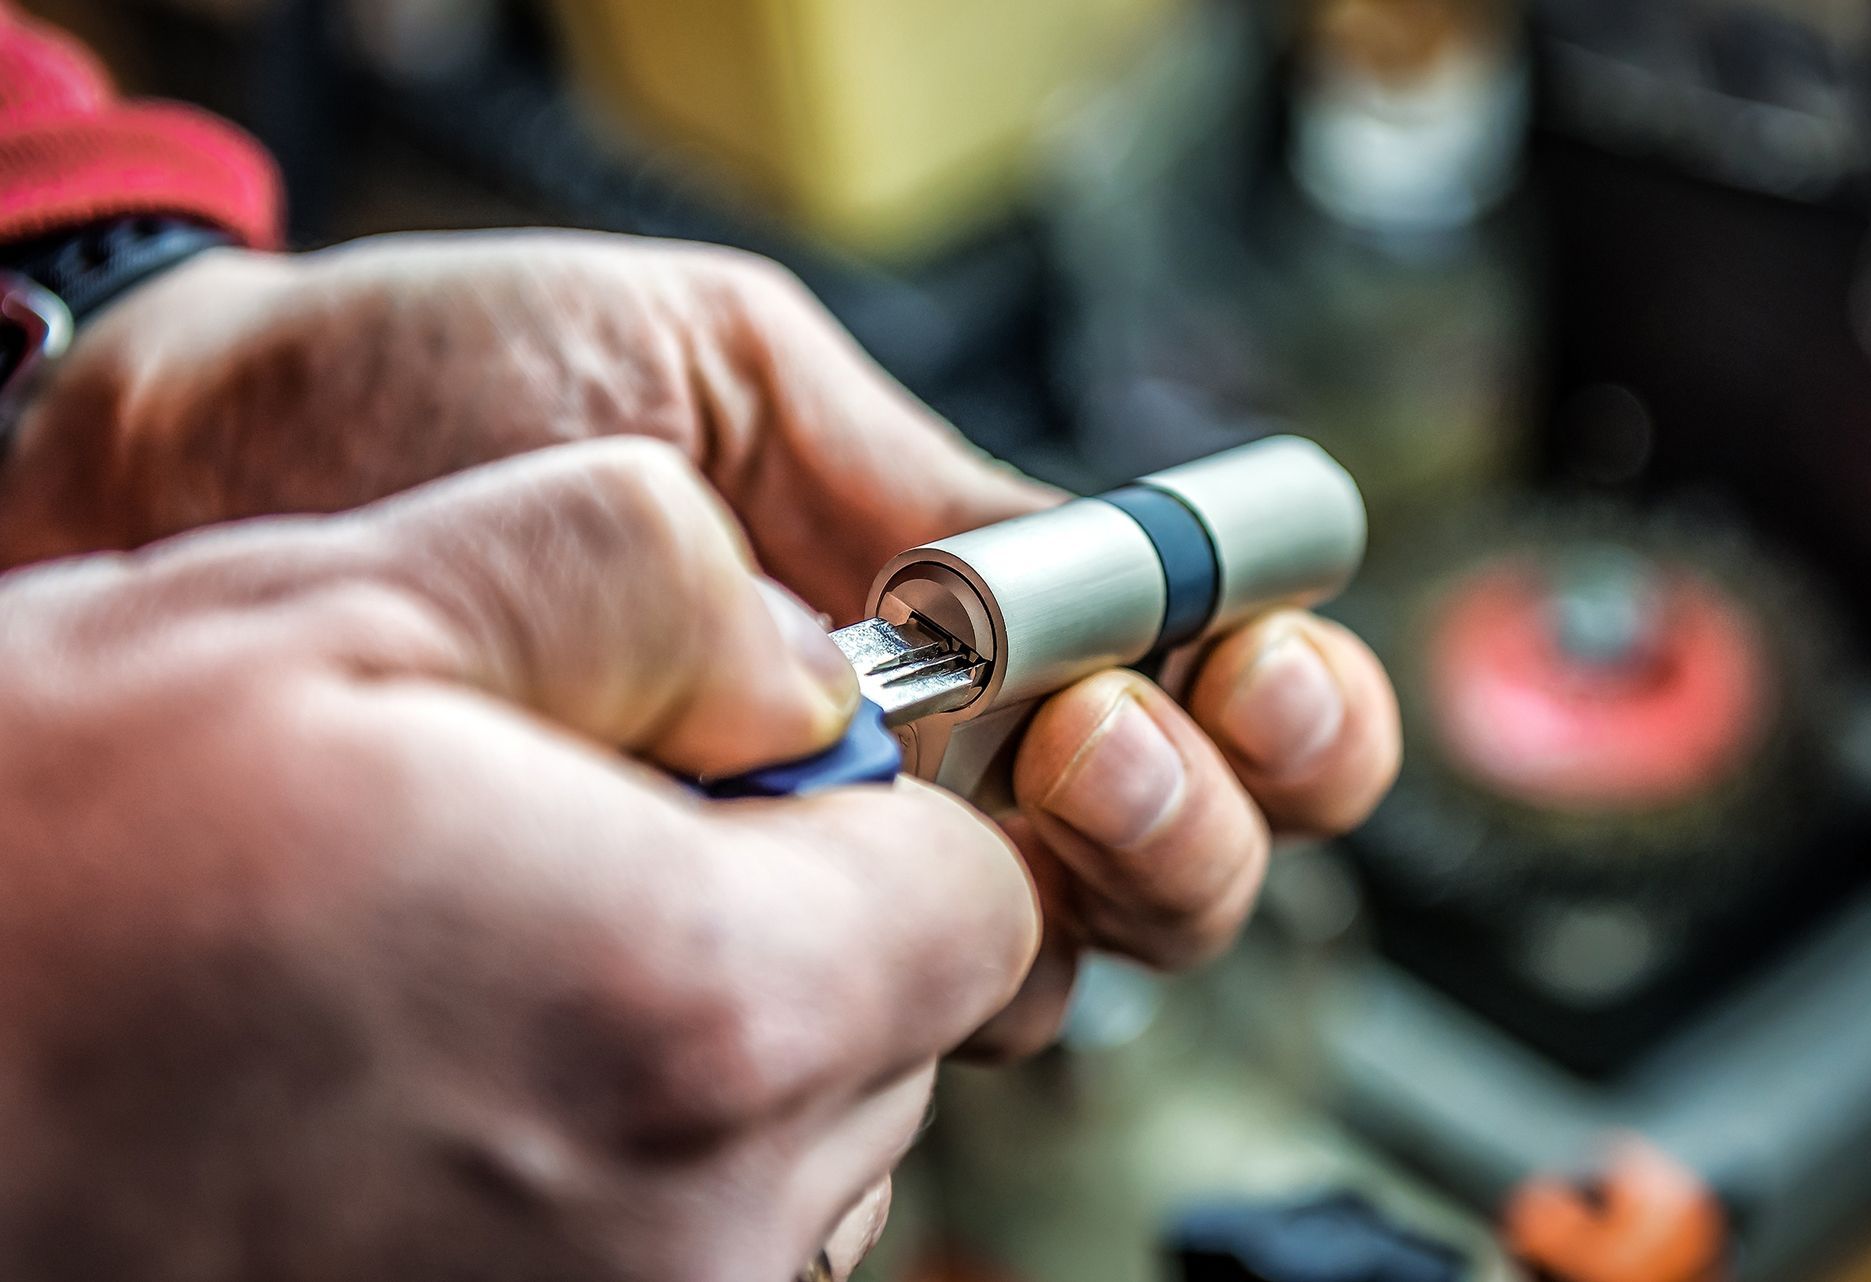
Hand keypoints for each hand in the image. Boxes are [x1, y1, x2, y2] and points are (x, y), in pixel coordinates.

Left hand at [0, 230, 1399, 1048]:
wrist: (223, 468)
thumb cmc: (449, 382)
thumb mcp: (718, 361)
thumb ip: (916, 475)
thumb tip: (1096, 573)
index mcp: (948, 616)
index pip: (1189, 697)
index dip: (1280, 706)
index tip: (1262, 659)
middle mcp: (906, 770)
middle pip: (1159, 864)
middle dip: (1196, 813)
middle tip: (1104, 733)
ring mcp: (803, 879)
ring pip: (1047, 965)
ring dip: (1093, 886)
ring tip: (1026, 769)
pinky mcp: (685, 956)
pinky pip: (859, 1031)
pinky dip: (915, 993)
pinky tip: (874, 914)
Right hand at [0, 441, 1037, 1280]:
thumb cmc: (27, 878)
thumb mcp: (336, 608)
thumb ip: (646, 575)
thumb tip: (800, 668)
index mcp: (692, 1010)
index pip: (976, 910)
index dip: (877, 818)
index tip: (753, 782)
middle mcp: (692, 1233)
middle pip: (885, 1041)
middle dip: (779, 934)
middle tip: (567, 862)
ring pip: (788, 1161)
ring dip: (680, 1059)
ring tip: (460, 981)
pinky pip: (675, 1253)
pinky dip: (600, 1169)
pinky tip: (424, 1094)